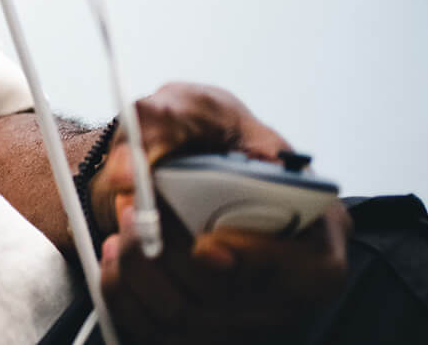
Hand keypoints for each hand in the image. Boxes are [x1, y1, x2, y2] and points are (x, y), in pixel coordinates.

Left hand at [91, 84, 349, 342]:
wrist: (169, 155)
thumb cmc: (198, 130)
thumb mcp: (186, 105)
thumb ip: (160, 124)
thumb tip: (129, 174)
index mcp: (312, 218)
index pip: (314, 269)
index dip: (260, 262)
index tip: (207, 245)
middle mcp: (290, 274)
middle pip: (242, 304)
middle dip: (173, 262)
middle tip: (131, 216)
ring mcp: (251, 306)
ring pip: (196, 324)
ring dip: (142, 279)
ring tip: (117, 235)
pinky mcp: (208, 321)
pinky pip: (164, 333)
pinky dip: (128, 302)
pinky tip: (114, 264)